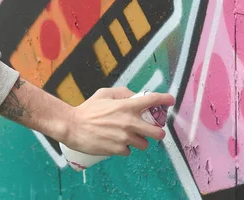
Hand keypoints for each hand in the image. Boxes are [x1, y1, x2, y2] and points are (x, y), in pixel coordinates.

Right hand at [61, 87, 175, 156]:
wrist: (73, 126)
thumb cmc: (88, 109)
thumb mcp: (104, 94)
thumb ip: (122, 93)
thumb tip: (134, 96)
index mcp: (126, 106)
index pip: (151, 101)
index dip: (164, 99)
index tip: (170, 100)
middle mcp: (129, 122)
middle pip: (157, 131)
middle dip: (158, 131)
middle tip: (153, 130)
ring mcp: (125, 138)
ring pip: (144, 144)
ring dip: (139, 140)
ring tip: (127, 136)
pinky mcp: (119, 150)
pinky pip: (129, 151)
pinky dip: (125, 147)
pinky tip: (115, 141)